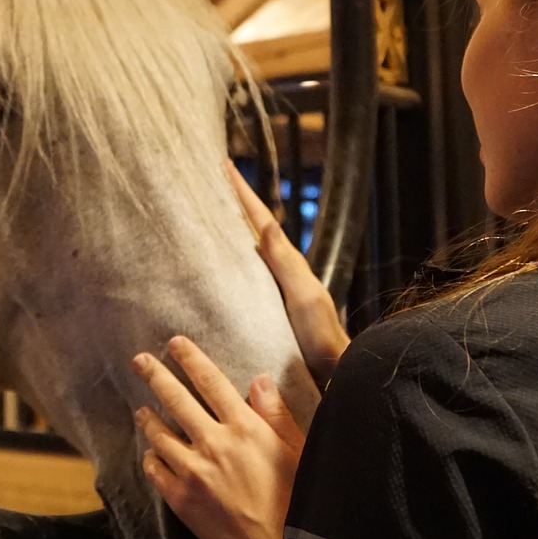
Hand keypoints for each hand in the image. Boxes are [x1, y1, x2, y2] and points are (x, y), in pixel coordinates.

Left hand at [133, 336, 303, 538]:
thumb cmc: (296, 500)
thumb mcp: (297, 451)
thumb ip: (275, 415)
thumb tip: (258, 379)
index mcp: (245, 428)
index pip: (211, 382)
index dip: (191, 359)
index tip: (174, 343)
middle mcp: (214, 443)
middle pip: (176, 399)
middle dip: (156, 375)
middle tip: (139, 360)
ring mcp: (193, 471)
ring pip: (159, 434)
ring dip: (148, 417)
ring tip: (142, 409)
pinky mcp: (180, 499)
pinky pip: (156, 469)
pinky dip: (151, 457)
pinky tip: (151, 453)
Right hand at [230, 164, 348, 388]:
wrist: (332, 371)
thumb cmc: (321, 337)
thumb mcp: (305, 296)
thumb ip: (287, 262)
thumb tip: (268, 223)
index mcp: (286, 262)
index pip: (260, 219)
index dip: (242, 193)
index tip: (223, 166)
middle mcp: (279, 270)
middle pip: (251, 227)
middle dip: (231, 203)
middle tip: (209, 180)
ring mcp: (272, 287)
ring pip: (245, 248)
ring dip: (227, 228)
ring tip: (204, 212)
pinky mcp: (264, 306)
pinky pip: (240, 272)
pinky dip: (227, 258)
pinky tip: (213, 262)